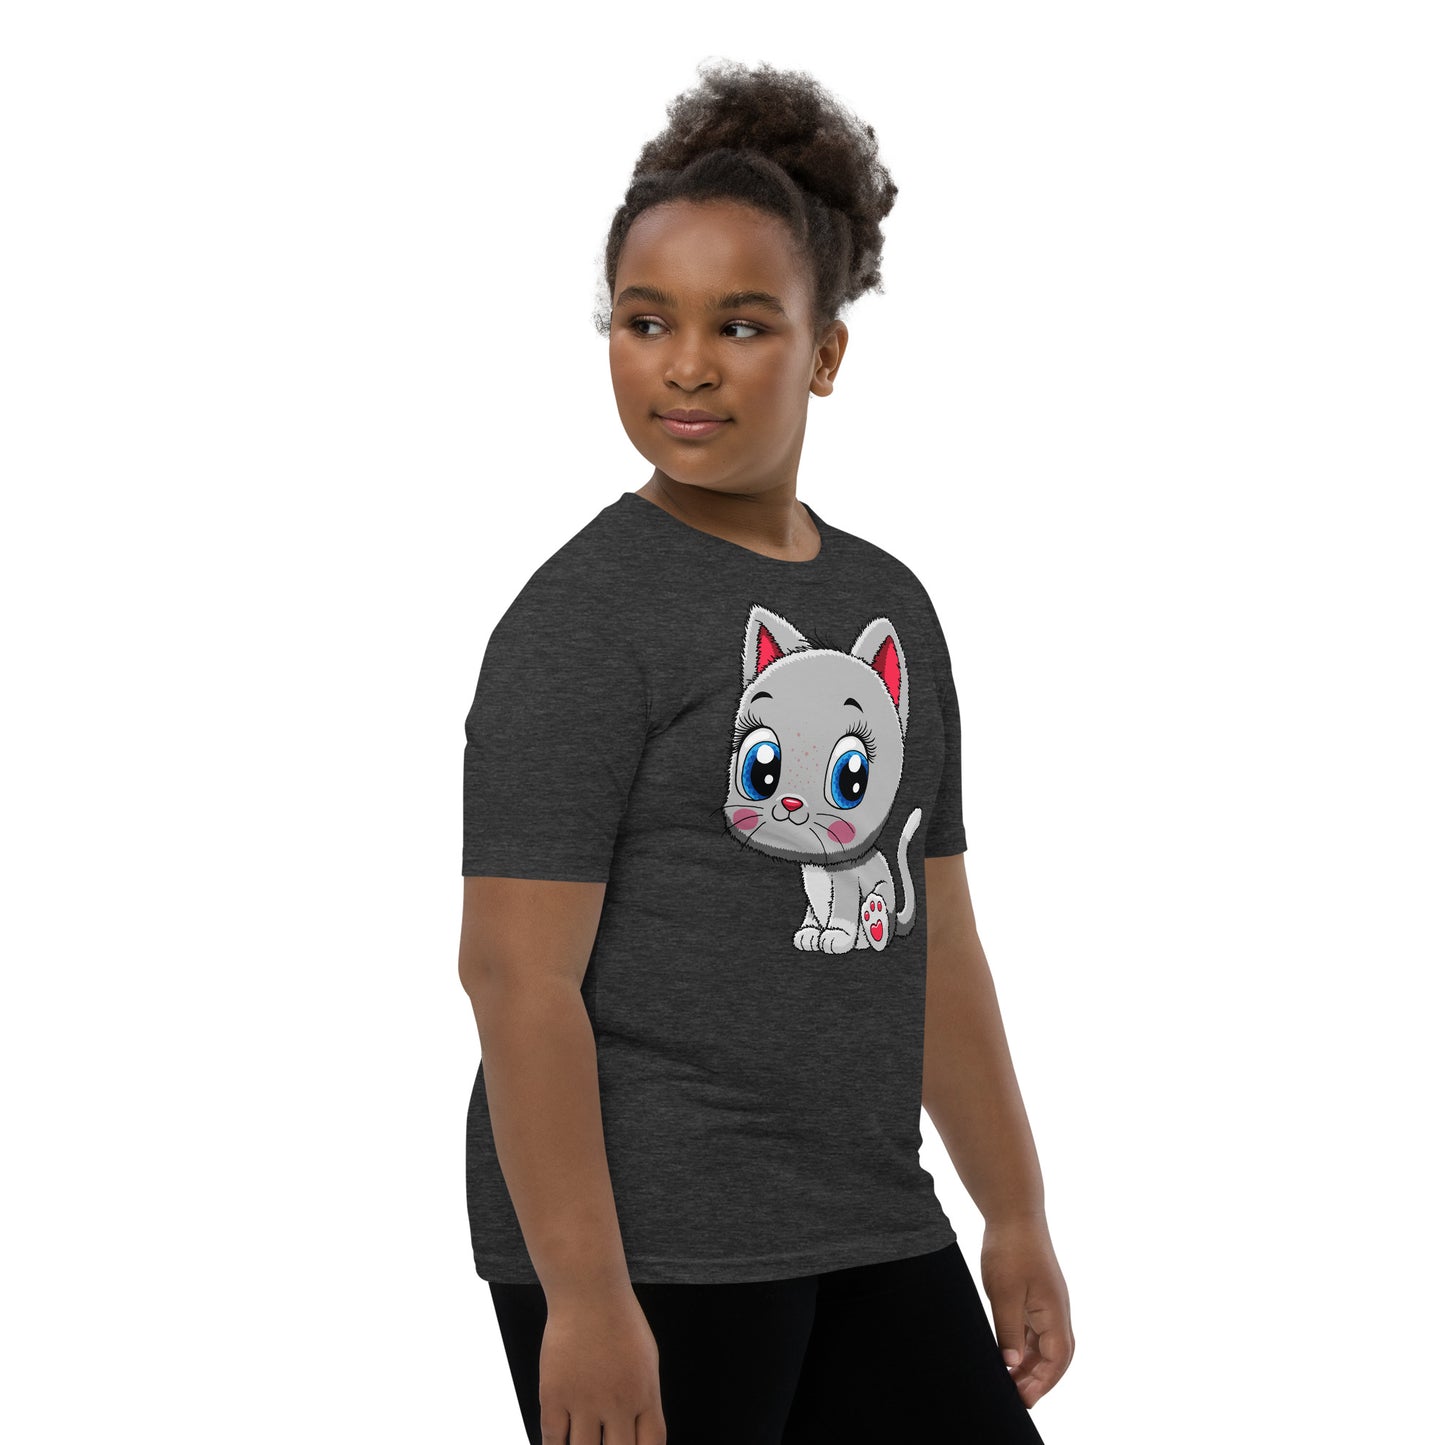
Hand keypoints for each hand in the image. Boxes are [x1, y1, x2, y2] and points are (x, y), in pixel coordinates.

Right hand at [538, 1287, 666, 1443]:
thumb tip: (639, 1437)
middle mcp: (617, 1402)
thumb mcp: (646, 1360)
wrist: (588, 1292)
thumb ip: (645, 1401)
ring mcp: (584, 1400)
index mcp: (645, 1393)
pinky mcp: (554, 1395)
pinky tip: (561, 1444)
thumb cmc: (620, 1322)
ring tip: (585, 1442)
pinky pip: (552, 1440)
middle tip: (606, 1443)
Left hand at [979, 1213, 1074, 1408]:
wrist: (1014, 1213)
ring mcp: (1046, 1302)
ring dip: (1031, 1363)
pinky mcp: (1035, 1294)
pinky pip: (1034, 1329)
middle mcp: (1055, 1310)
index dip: (1043, 1382)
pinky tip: (1007, 1353)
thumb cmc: (1010, 1250)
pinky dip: (1024, 1345)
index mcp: (1054, 1311)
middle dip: (1040, 1379)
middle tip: (1018, 1397)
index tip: (1025, 1400)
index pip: (1057, 1358)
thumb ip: (1008, 1330)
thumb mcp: (1004, 1293)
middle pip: (1056, 1355)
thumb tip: (1011, 1364)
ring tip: (1009, 1381)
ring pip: (1044, 1343)